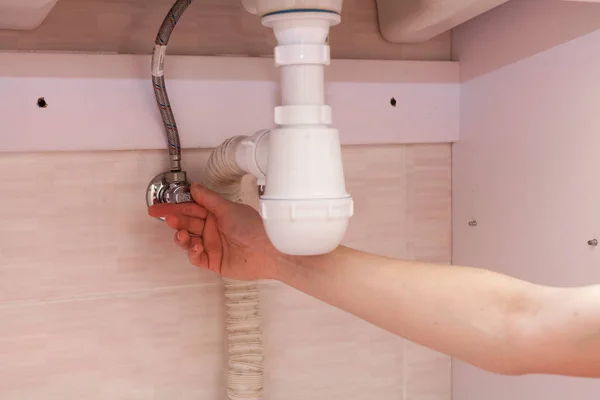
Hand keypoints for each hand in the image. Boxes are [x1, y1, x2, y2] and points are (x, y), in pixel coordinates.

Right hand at [148, 184, 279, 279]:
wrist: (267, 251)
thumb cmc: (252, 227)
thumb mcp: (227, 208)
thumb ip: (208, 199)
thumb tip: (195, 187)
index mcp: (216, 215)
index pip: (190, 209)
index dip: (174, 208)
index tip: (158, 207)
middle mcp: (213, 229)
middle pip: (187, 224)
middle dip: (175, 220)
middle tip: (167, 218)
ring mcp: (212, 246)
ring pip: (188, 241)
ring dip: (181, 237)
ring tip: (180, 234)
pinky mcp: (214, 262)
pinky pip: (196, 258)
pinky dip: (193, 252)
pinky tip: (197, 247)